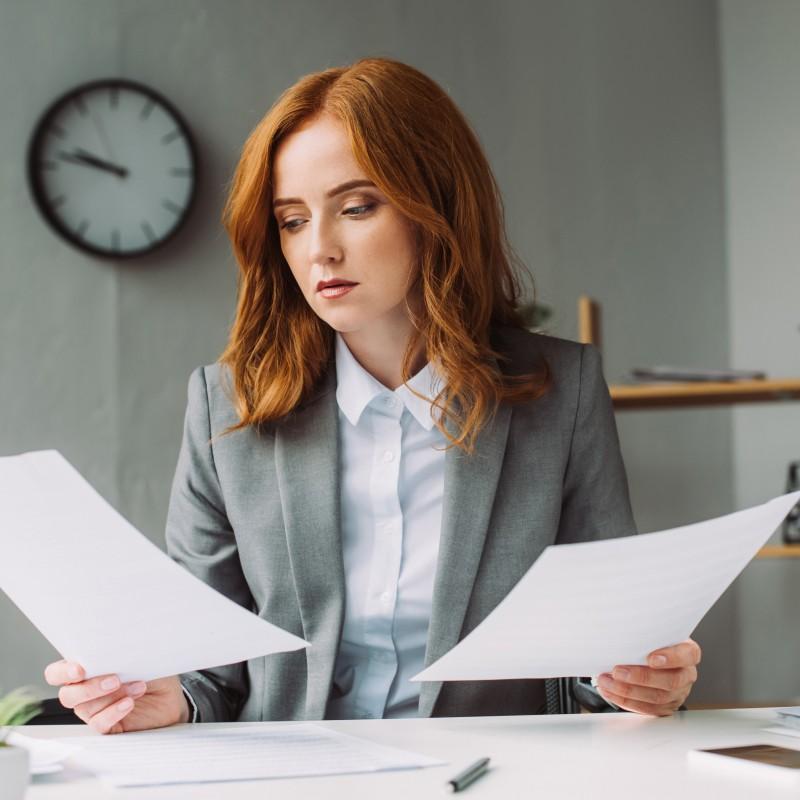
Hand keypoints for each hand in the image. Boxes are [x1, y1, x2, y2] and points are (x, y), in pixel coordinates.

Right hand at [44, 660, 189, 733]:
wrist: (171, 695)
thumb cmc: (151, 671)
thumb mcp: (138, 658)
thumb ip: (121, 655)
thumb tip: (116, 648)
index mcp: (86, 669)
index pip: (57, 673)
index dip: (62, 672)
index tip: (80, 669)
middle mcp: (85, 691)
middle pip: (67, 695)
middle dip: (89, 688)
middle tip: (114, 679)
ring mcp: (95, 710)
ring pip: (84, 709)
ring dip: (111, 697)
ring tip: (138, 686)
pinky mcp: (107, 726)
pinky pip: (99, 724)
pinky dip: (113, 713)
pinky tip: (129, 703)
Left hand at [595, 639, 700, 715]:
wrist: (653, 656)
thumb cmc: (651, 642)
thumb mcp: (653, 633)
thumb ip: (644, 633)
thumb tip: (619, 630)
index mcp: (688, 652)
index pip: (688, 655)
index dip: (671, 658)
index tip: (651, 659)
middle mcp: (686, 674)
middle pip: (671, 680)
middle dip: (641, 677)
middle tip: (617, 671)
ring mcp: (678, 692)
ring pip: (658, 698)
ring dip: (628, 691)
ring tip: (607, 682)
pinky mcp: (667, 706)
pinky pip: (648, 708)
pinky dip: (627, 701)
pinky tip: (611, 692)